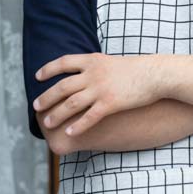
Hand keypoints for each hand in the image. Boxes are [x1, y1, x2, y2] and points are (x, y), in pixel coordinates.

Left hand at [32, 53, 159, 136]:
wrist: (156, 74)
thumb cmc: (138, 69)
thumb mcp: (113, 62)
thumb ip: (97, 67)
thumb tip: (85, 73)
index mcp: (93, 61)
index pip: (63, 62)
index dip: (48, 70)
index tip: (38, 77)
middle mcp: (93, 74)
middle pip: (62, 86)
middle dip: (46, 97)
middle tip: (35, 106)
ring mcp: (101, 89)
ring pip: (71, 104)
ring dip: (56, 114)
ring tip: (47, 122)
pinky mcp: (110, 103)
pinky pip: (89, 117)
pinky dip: (77, 126)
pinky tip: (69, 132)